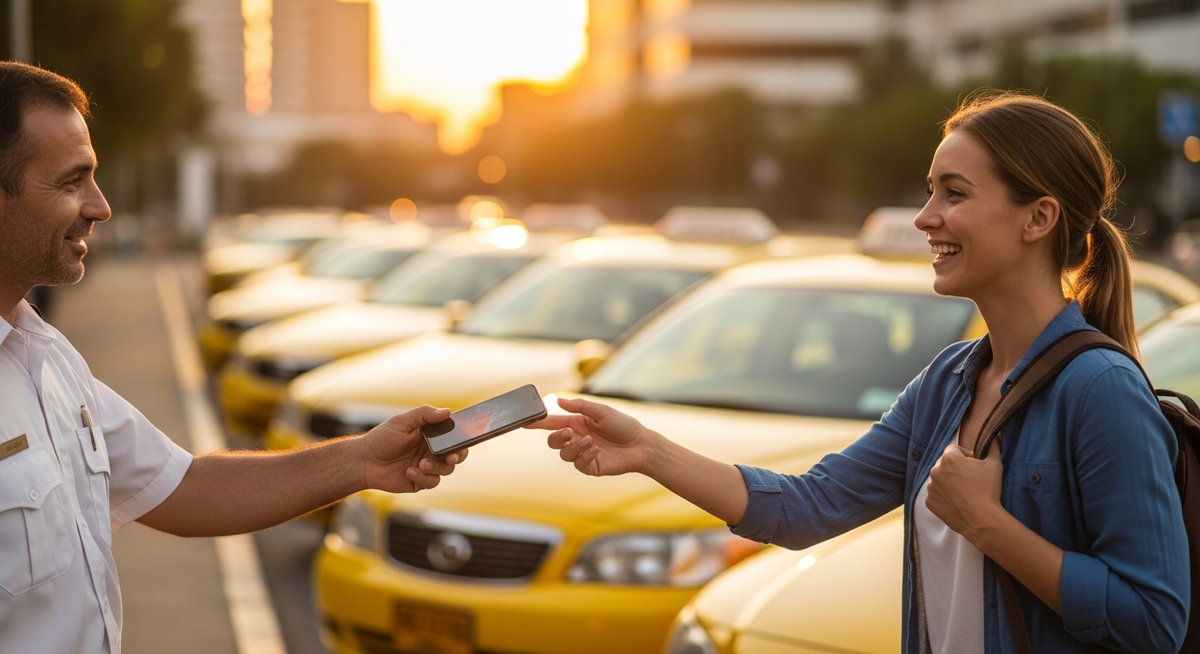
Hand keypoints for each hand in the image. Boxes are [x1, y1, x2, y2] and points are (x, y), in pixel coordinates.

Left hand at [359, 405, 466, 492]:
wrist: (364, 462)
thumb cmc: (382, 438)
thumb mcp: (402, 421)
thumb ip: (424, 414)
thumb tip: (447, 411)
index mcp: (431, 435)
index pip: (453, 436)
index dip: (462, 439)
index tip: (461, 441)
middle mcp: (432, 451)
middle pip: (457, 455)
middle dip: (457, 456)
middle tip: (450, 457)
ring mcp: (427, 467)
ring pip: (446, 470)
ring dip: (436, 467)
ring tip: (420, 463)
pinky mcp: (420, 482)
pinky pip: (432, 482)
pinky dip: (423, 477)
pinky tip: (409, 471)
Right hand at [527, 397, 654, 476]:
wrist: (641, 445)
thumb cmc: (623, 425)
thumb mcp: (602, 411)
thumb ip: (580, 406)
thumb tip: (558, 400)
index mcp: (577, 422)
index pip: (552, 422)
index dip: (538, 423)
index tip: (525, 422)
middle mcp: (577, 438)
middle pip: (553, 441)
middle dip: (557, 437)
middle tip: (569, 432)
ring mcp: (582, 453)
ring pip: (564, 453)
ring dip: (575, 446)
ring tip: (590, 441)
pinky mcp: (590, 466)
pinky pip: (578, 463)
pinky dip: (585, 455)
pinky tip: (596, 450)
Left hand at [924, 443, 1004, 543]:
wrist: (982, 520)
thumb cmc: (989, 490)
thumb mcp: (995, 464)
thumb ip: (993, 446)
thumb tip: (995, 435)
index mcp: (948, 458)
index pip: (953, 449)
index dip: (964, 456)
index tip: (973, 465)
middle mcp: (935, 470)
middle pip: (944, 464)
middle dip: (954, 468)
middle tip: (969, 480)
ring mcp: (930, 487)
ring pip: (938, 479)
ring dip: (948, 482)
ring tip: (964, 492)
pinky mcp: (929, 502)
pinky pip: (935, 495)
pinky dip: (943, 496)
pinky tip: (957, 502)